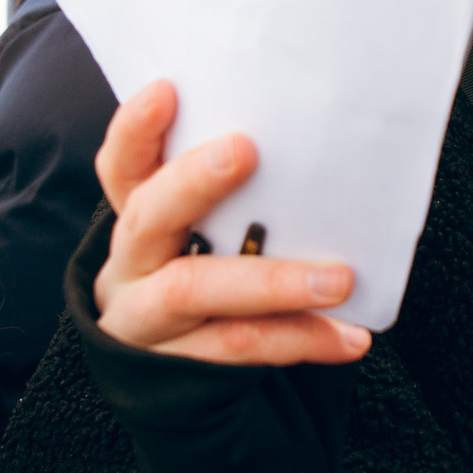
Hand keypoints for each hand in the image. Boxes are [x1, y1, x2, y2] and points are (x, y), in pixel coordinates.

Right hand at [91, 80, 373, 366]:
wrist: (174, 382)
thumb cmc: (206, 276)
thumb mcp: (201, 234)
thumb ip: (230, 196)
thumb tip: (307, 135)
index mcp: (135, 221)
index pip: (122, 168)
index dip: (135, 131)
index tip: (166, 90)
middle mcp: (130, 267)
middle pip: (149, 219)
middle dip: (193, 182)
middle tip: (244, 151)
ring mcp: (147, 324)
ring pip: (196, 293)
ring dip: (273, 282)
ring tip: (340, 280)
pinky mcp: (179, 372)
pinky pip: (239, 351)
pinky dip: (301, 340)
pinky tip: (351, 339)